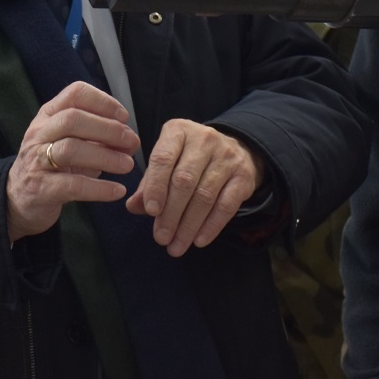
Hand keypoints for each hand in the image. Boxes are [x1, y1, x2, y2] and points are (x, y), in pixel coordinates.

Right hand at [6, 81, 137, 242]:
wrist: (18, 199)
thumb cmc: (51, 165)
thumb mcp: (67, 142)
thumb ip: (95, 135)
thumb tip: (129, 137)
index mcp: (48, 115)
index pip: (75, 94)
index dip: (103, 101)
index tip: (124, 117)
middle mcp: (39, 133)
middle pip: (72, 119)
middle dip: (107, 129)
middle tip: (132, 142)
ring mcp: (36, 160)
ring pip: (70, 150)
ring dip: (105, 156)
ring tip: (128, 165)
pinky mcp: (40, 189)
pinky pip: (72, 185)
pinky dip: (99, 188)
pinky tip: (117, 190)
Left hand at [124, 120, 265, 256]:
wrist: (234, 149)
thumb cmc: (190, 158)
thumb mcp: (167, 162)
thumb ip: (149, 183)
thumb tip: (134, 206)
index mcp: (178, 131)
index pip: (163, 158)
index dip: (155, 187)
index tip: (150, 212)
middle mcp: (204, 139)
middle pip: (185, 181)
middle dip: (171, 214)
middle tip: (161, 238)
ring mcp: (227, 156)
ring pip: (205, 196)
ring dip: (189, 225)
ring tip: (176, 246)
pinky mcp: (243, 175)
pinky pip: (226, 205)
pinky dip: (212, 226)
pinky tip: (199, 240)